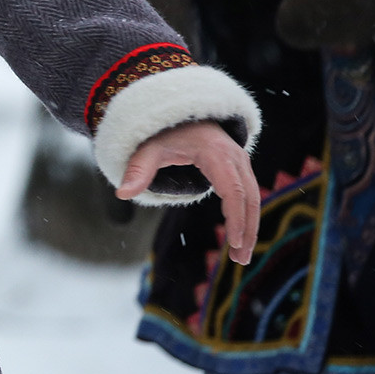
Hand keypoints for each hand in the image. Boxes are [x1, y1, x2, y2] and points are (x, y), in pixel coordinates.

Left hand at [116, 119, 258, 264]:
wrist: (183, 113)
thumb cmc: (165, 131)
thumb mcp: (148, 149)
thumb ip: (138, 171)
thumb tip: (121, 194)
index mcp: (216, 154)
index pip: (233, 190)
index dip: (235, 217)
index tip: (234, 242)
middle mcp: (235, 157)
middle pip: (249, 197)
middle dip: (247, 230)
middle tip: (240, 260)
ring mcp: (241, 162)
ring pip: (253, 198)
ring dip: (250, 227)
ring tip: (241, 257)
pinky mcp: (240, 168)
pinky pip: (249, 194)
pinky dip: (247, 216)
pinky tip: (241, 236)